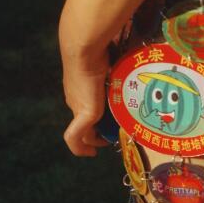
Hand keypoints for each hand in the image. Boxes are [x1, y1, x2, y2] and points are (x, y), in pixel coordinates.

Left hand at [59, 36, 111, 157]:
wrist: (85, 49)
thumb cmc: (100, 49)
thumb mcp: (109, 61)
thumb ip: (114, 66)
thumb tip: (128, 58)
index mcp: (80, 89)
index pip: (85, 107)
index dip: (96, 118)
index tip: (108, 123)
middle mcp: (76, 100)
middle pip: (84, 122)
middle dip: (97, 131)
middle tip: (111, 136)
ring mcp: (77, 108)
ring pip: (81, 132)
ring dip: (93, 141)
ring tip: (106, 143)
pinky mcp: (83, 115)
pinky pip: (75, 139)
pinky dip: (80, 148)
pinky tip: (91, 153)